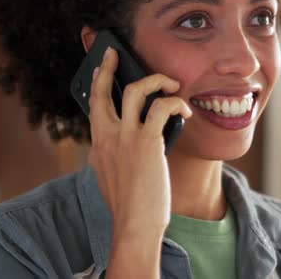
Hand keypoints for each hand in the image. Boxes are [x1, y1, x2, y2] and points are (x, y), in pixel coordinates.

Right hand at [87, 47, 191, 236]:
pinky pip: (162, 107)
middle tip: (115, 53)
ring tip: (171, 83)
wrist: (134, 227)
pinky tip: (186, 112)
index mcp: (98, 148)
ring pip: (134, 90)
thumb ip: (116, 157)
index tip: (100, 73)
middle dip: (107, 67)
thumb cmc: (130, 208)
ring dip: (155, 79)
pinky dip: (177, 104)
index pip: (94, 109)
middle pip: (101, 92)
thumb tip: (132, 140)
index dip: (96, 87)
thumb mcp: (113, 179)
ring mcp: (124, 138)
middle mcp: (106, 138)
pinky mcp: (146, 142)